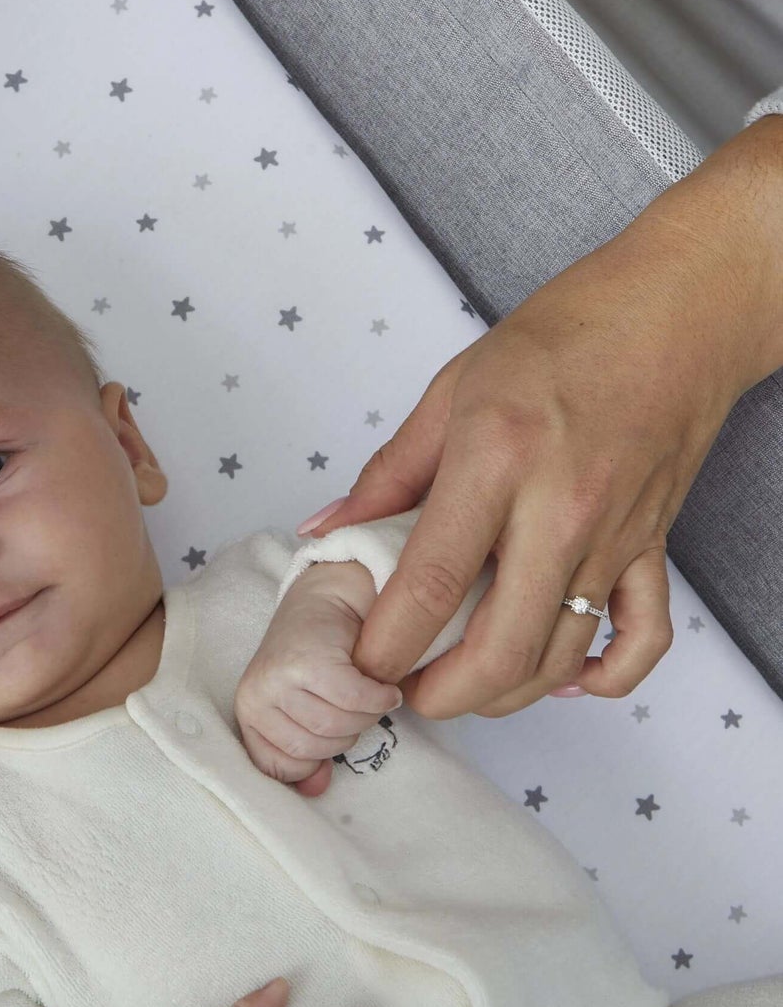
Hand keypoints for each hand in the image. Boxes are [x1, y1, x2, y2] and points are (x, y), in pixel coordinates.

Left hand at [234, 568, 400, 798]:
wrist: (330, 598)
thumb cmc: (320, 657)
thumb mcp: (307, 709)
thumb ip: (309, 753)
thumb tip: (315, 790)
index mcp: (249, 714)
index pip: (280, 768)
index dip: (316, 759)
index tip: (332, 733)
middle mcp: (254, 697)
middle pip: (315, 748)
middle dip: (346, 732)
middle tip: (354, 704)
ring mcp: (277, 678)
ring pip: (335, 726)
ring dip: (365, 714)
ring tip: (367, 692)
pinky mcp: (307, 660)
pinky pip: (354, 701)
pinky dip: (378, 698)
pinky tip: (384, 687)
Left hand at [295, 208, 757, 719]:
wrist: (678, 312)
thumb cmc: (562, 339)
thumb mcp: (452, 390)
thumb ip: (388, 472)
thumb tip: (327, 531)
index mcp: (497, 461)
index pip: (434, 579)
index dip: (389, 641)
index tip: (359, 665)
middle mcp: (561, 510)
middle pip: (503, 645)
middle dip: (443, 694)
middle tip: (404, 694)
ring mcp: (614, 537)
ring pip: (562, 656)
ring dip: (504, 693)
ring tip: (457, 687)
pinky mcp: (654, 547)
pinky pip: (642, 637)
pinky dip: (603, 676)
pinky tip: (562, 679)